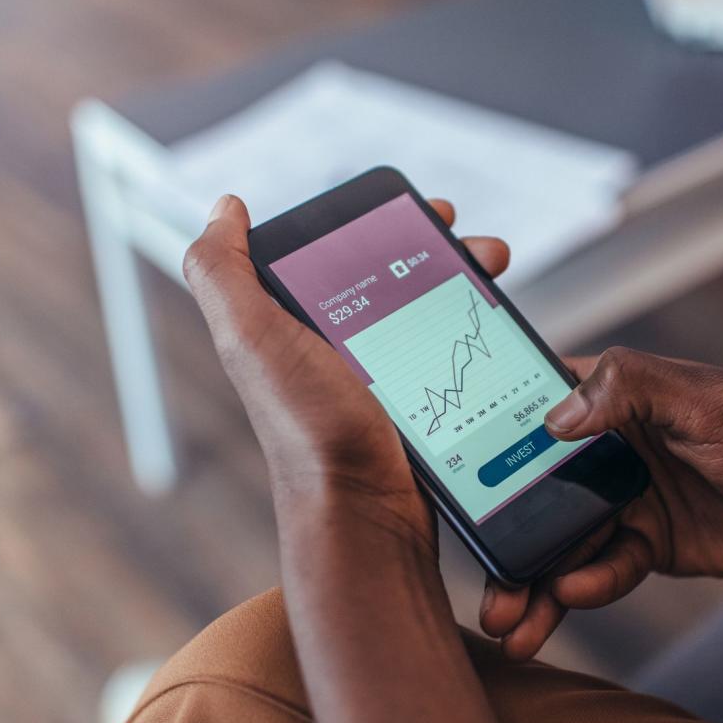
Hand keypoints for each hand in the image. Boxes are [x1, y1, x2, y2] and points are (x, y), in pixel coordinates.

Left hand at [183, 194, 509, 542]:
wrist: (366, 514)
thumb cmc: (311, 431)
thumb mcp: (253, 341)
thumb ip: (224, 273)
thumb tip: (224, 209)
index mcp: (293, 325)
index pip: (340, 253)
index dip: (382, 223)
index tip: (426, 211)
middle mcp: (333, 349)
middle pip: (395, 278)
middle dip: (441, 251)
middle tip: (480, 248)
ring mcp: (380, 380)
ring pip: (429, 313)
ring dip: (466, 287)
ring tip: (497, 276)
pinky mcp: (418, 408)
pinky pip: (450, 356)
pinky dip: (475, 335)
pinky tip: (499, 332)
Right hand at [481, 347, 722, 658]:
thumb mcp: (707, 401)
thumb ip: (632, 390)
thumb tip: (556, 416)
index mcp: (612, 398)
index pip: (530, 408)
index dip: (482, 439)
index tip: (442, 478)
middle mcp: (606, 447)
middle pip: (533, 490)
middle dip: (501, 536)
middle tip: (480, 581)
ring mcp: (623, 500)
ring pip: (560, 541)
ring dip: (532, 582)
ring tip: (508, 623)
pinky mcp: (645, 545)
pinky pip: (602, 569)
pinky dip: (585, 589)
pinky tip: (572, 600)